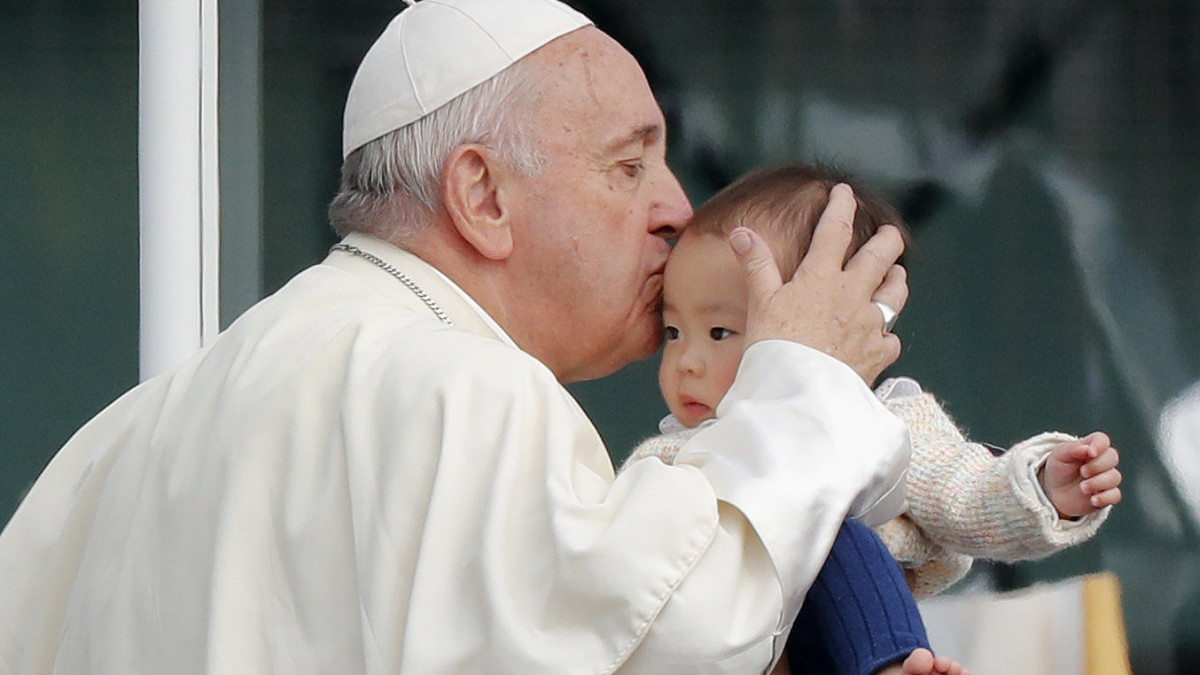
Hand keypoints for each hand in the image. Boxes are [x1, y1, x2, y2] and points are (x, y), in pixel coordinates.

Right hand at [728, 183, 907, 382]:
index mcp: (822, 278)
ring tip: (898, 273)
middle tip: (890, 233)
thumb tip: (742, 233)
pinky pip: (891, 339)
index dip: (840, 207)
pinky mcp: (878, 355)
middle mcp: (852, 296)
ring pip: (894, 294)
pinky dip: (888, 334)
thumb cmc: (775, 348)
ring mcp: (870, 325)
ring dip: (897, 279)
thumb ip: (756, 264)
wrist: (797, 393)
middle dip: (887, 240)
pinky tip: (885, 334)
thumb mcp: (760, 301)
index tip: (844, 193)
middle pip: (880, 257)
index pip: (835, 231)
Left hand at [1040, 431, 1122, 518]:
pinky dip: (1105, 497)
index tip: (1090, 453)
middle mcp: (1101, 461)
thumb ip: (1072, 449)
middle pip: (1112, 457)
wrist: (1055, 492)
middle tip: (1082, 472)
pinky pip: (1115, 495)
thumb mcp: (1059, 455)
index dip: (1100, 445)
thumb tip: (1087, 448)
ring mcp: (1105, 478)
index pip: (1102, 440)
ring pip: (1114, 477)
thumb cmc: (1059, 469)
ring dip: (1098, 482)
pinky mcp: (1106, 494)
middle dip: (1097, 465)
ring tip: (1083, 487)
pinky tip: (1092, 499)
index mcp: (1090, 447)